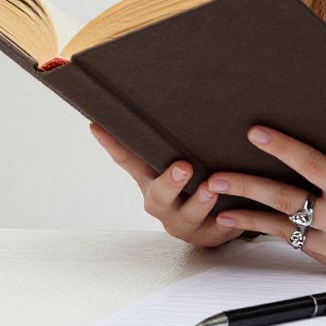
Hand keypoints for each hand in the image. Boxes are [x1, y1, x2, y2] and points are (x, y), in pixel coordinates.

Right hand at [89, 123, 243, 247]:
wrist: (223, 216)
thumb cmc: (198, 177)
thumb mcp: (184, 155)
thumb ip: (177, 134)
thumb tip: (179, 89)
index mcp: (151, 179)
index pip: (128, 160)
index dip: (111, 144)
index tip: (96, 124)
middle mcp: (162, 202)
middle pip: (158, 195)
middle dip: (169, 181)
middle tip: (183, 166)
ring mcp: (182, 222)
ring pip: (187, 216)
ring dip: (199, 202)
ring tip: (210, 188)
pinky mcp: (207, 236)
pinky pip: (214, 232)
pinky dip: (223, 224)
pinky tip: (230, 214)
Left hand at [207, 125, 325, 275]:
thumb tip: (308, 133)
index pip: (312, 165)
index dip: (282, 147)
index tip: (255, 132)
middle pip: (287, 202)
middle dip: (247, 187)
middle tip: (216, 177)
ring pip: (285, 230)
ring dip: (250, 217)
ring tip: (220, 207)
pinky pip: (301, 245)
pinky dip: (277, 233)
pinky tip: (253, 224)